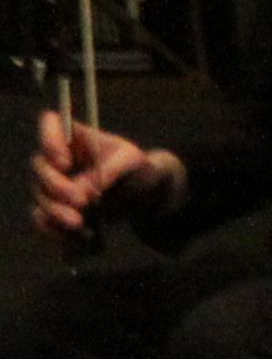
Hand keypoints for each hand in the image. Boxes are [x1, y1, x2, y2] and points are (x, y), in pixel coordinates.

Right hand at [32, 110, 183, 243]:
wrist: (144, 195)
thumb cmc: (138, 167)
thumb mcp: (132, 161)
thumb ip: (109, 172)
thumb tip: (83, 194)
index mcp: (77, 136)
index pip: (51, 124)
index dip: (49, 140)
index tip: (65, 162)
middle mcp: (58, 157)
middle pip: (40, 166)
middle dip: (56, 186)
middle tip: (81, 201)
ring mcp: (54, 183)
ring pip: (40, 194)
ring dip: (54, 211)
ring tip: (78, 223)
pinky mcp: (55, 207)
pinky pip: (42, 218)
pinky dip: (51, 227)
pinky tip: (69, 234)